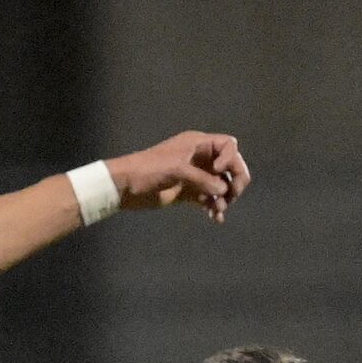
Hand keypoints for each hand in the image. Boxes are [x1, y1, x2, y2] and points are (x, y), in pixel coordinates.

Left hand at [109, 132, 249, 223]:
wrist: (126, 187)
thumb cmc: (149, 170)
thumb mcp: (177, 170)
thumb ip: (201, 179)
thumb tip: (223, 189)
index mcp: (199, 144)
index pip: (228, 146)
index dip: (230, 158)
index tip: (219, 171)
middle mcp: (200, 158)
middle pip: (229, 166)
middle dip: (235, 179)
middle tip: (234, 195)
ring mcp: (195, 176)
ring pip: (220, 184)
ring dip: (224, 197)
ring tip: (219, 210)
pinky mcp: (188, 193)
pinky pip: (208, 198)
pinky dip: (214, 206)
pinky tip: (215, 217)